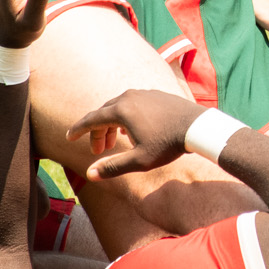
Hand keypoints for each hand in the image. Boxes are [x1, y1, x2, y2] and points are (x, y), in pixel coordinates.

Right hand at [67, 89, 205, 181]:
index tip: (69, 137)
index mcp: (122, 110)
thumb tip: (90, 175)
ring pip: (119, 107)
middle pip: (105, 113)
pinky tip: (132, 131)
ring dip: (112, 125)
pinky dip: (126, 117)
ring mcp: (144, 93)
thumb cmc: (168, 144)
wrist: (198, 127)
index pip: (92, 119)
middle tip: (98, 150)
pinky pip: (134, 104)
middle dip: (97, 131)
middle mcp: (130, 97)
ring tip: (114, 142)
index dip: (79, 129)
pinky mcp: (156, 95)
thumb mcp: (139, 160)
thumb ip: (113, 166)